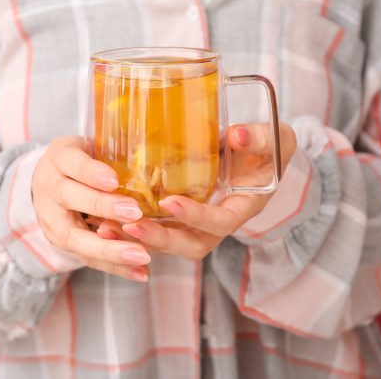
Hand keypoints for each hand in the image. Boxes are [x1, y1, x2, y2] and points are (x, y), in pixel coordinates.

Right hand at [32, 136, 149, 281]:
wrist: (49, 180)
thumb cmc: (84, 159)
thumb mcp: (93, 145)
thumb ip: (115, 151)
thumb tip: (158, 153)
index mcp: (58, 158)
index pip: (72, 164)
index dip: (91, 172)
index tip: (114, 180)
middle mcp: (49, 189)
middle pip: (70, 198)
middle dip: (102, 207)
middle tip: (135, 213)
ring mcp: (50, 219)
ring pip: (75, 237)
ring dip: (110, 249)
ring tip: (142, 256)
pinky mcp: (61, 244)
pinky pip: (87, 258)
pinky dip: (115, 267)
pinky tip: (141, 272)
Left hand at [96, 122, 296, 259]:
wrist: (263, 156)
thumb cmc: (269, 146)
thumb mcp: (275, 138)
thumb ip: (256, 138)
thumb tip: (236, 135)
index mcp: (244, 206)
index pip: (221, 222)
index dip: (197, 217)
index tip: (170, 203)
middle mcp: (221, 221)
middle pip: (192, 244)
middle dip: (161, 239)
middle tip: (130, 226)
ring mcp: (201, 222)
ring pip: (171, 242)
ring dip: (140, 240)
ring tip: (106, 228)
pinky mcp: (184, 217)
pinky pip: (160, 230)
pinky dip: (135, 229)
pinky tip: (105, 220)